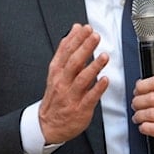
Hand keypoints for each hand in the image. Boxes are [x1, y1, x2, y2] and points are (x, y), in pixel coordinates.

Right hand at [39, 24, 109, 143]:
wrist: (48, 124)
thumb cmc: (56, 96)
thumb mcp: (57, 71)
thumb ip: (67, 49)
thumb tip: (75, 29)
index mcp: (57, 72)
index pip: (65, 52)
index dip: (76, 39)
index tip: (85, 29)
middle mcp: (63, 82)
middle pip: (73, 63)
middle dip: (85, 48)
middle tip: (95, 37)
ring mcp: (71, 96)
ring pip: (82, 79)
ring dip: (93, 67)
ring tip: (104, 56)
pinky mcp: (80, 109)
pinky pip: (89, 98)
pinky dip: (97, 89)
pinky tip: (105, 80)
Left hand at [131, 76, 153, 153]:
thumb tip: (140, 85)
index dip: (142, 86)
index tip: (137, 90)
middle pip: (152, 98)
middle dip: (138, 102)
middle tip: (135, 105)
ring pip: (151, 114)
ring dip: (139, 115)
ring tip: (138, 117)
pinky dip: (144, 127)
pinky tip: (144, 127)